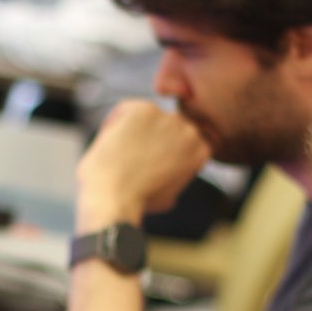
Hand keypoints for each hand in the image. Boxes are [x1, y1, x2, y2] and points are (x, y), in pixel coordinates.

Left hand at [75, 101, 211, 228]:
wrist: (117, 196)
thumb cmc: (138, 201)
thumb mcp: (168, 195)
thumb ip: (174, 177)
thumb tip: (169, 174)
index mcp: (200, 151)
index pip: (184, 140)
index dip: (164, 151)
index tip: (149, 165)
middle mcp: (189, 131)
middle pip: (166, 127)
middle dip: (151, 138)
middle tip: (131, 158)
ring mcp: (167, 118)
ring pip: (146, 118)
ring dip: (134, 131)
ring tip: (121, 154)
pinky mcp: (144, 109)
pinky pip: (126, 111)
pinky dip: (115, 124)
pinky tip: (111, 144)